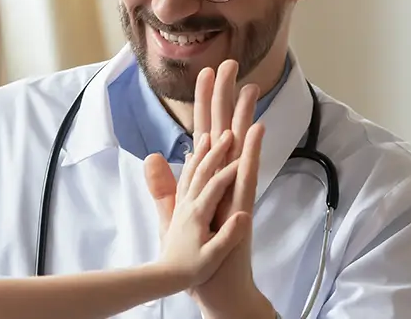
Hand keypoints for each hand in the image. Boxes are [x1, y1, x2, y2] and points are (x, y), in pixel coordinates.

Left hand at [151, 129, 249, 285]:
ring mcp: (183, 206)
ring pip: (192, 173)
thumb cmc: (192, 270)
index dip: (230, 169)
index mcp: (198, 214)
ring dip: (201, 153)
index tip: (244, 153)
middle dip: (215, 151)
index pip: (216, 185)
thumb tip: (244, 215)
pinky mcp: (180, 210)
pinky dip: (191, 166)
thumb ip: (228, 236)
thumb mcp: (213, 256)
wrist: (166, 277)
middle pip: (202, 171)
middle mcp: (189, 205)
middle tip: (227, 132)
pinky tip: (191, 158)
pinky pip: (186, 182)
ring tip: (209, 136)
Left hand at [189, 60, 271, 316]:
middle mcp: (226, 179)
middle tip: (230, 62)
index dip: (203, 104)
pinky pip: (248, 174)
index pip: (205, 132)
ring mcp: (236, 192)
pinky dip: (252, 151)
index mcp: (209, 178)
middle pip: (225, 129)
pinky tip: (256, 128)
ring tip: (251, 84)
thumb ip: (164, 186)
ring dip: (244, 115)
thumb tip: (155, 157)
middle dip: (225, 96)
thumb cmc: (198, 253)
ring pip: (241, 145)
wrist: (217, 285)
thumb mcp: (176, 213)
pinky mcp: (242, 207)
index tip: (205, 72)